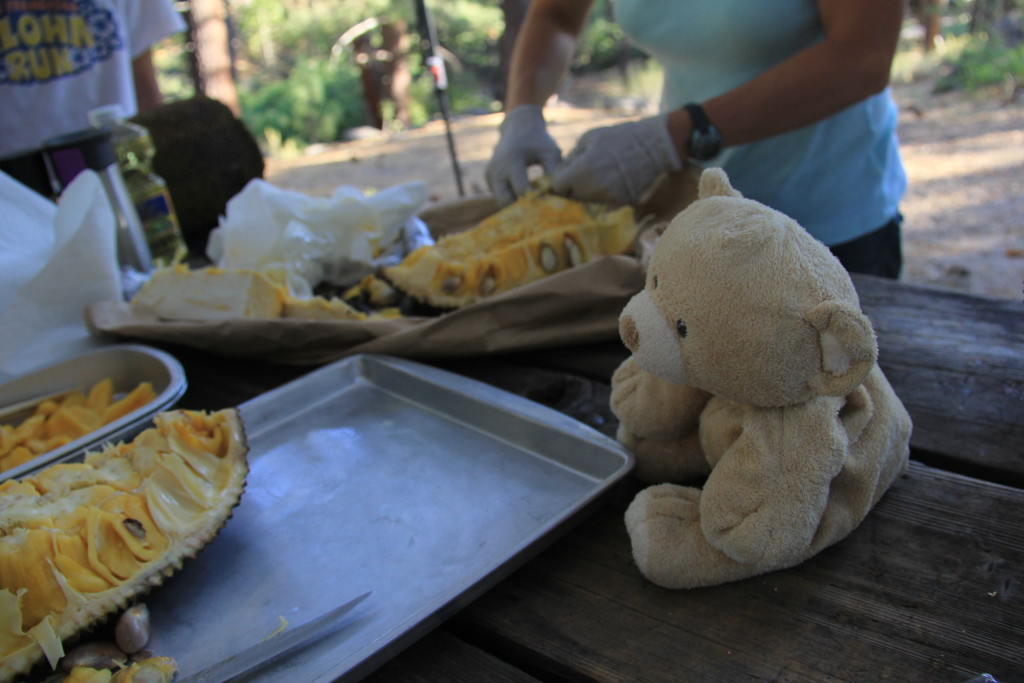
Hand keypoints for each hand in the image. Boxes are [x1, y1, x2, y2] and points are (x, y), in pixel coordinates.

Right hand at [486, 104, 562, 205]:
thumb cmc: (538, 140)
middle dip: (521, 209)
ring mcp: (490, 174)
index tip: (549, 204)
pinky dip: (511, 198)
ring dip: (516, 205)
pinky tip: (526, 196)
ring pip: (501, 201)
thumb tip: (556, 197)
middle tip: (539, 212)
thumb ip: (553, 173)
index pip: (522, 191)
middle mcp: (496, 169)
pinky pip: (499, 195)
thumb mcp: (551, 152)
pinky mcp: (488, 178)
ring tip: (534, 204)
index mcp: (511, 161)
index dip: (536, 200)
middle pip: (505, 202)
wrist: (519, 126)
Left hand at [550, 114, 681, 205]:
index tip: (567, 172)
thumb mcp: (589, 138)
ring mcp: (608, 198)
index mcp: (582, 171)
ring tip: (600, 173)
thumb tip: (560, 172)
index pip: (558, 186)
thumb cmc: (619, 137)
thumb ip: (570, 158)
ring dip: (588, 191)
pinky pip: (603, 202)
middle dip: (574, 186)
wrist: (654, 146)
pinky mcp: (621, 203)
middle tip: (584, 173)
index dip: (561, 178)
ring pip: (587, 201)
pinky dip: (604, 194)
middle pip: (572, 196)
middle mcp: (593, 189)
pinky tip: (613, 179)